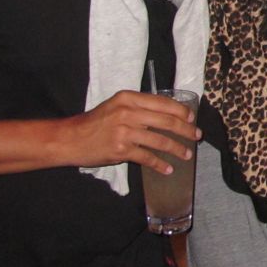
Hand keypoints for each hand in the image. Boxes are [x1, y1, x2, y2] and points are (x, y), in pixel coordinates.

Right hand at [61, 90, 200, 175]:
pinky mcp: (121, 150)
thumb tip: (168, 115)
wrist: (70, 139)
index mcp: (129, 98)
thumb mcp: (116, 106)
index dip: (181, 112)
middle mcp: (128, 112)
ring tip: (187, 154)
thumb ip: (139, 108)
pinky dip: (160, 164)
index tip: (191, 119)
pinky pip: (147, 157)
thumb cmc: (95, 122)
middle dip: (185, 130)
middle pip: (166, 121)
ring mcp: (125, 131)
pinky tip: (168, 168)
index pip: (163, 103)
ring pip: (160, 140)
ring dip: (177, 148)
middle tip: (196, 137)